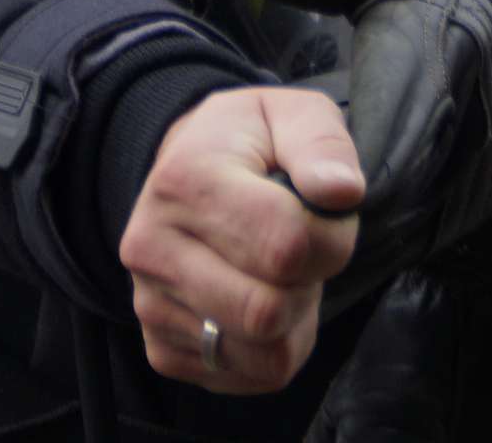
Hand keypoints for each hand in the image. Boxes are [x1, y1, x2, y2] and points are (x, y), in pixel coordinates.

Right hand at [119, 85, 362, 394]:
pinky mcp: (161, 348)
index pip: (285, 245)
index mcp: (185, 179)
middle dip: (309, 283)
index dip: (332, 238)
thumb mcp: (293, 113)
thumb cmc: (250, 142)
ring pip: (264, 355)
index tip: (327, 214)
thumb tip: (341, 192)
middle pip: (269, 311)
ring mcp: (150, 303)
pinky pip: (248, 377)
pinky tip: (260, 297)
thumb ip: (323, 144)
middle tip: (302, 249)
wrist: (188, 169)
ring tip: (281, 273)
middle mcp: (153, 247)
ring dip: (295, 320)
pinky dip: (274, 348)